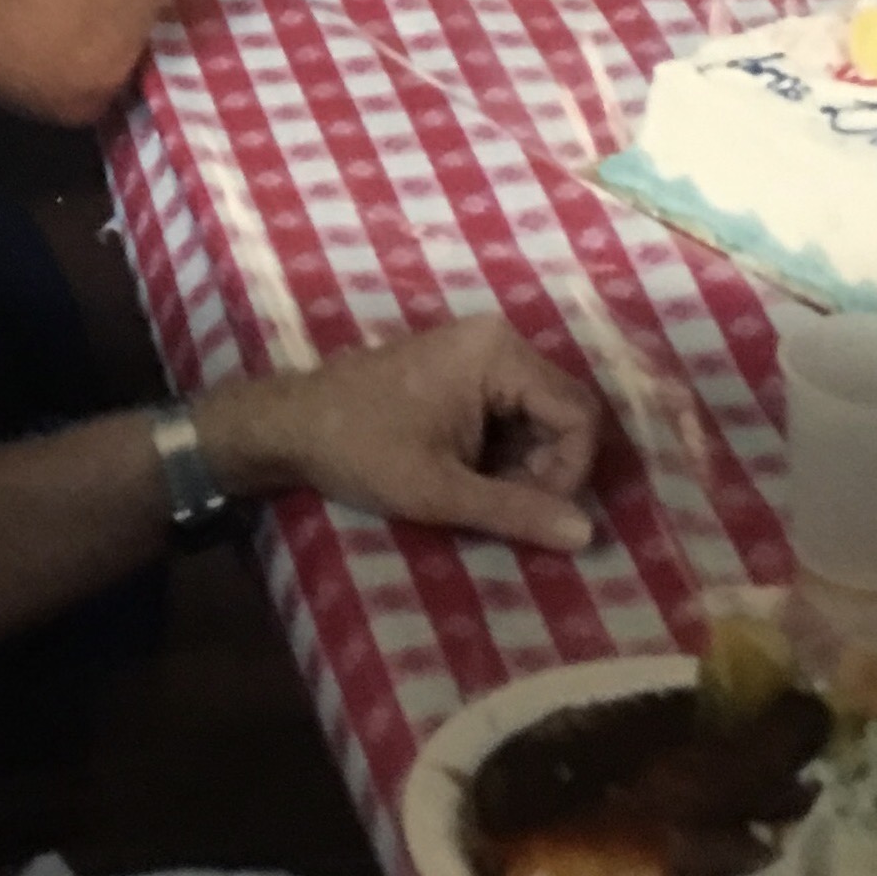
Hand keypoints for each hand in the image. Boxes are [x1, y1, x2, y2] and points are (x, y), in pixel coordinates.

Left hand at [199, 315, 610, 554]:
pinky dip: (503, 450)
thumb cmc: (361, 451)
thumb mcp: (439, 491)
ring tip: (480, 493)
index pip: (579, 416)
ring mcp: (479, 349)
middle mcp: (498, 339)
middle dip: (547, 468)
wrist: (289, 424)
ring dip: (525, 463)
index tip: (532, 511)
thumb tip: (587, 536)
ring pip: (540, 416)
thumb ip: (516, 511)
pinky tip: (468, 474)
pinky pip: (512, 410)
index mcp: (498, 354)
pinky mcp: (463, 367)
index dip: (569, 473)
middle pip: (564, 412)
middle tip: (503, 504)